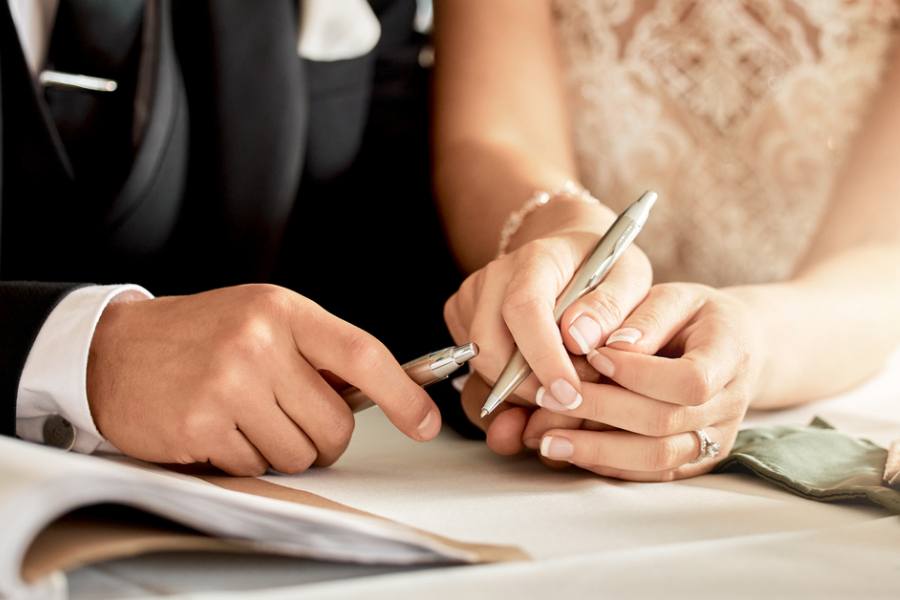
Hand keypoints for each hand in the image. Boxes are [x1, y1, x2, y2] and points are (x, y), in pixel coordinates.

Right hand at [87, 284, 440, 475]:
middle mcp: (259, 343)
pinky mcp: (201, 424)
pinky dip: (242, 458)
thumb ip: (317, 351)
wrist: (116, 350)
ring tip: (246, 416)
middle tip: (290, 418)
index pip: (361, 353)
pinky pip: (255, 467)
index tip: (426, 423)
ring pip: (298, 454)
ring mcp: (228, 384)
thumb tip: (383, 393)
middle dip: (323, 438)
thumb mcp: (263, 318)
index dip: (402, 394)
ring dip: (280, 449)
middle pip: (334, 425)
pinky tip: (216, 427)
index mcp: (283, 311)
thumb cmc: (203, 335)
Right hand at [444, 200, 651, 447]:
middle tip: (573, 398)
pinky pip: (476, 368)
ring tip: (562, 384)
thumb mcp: (631, 279)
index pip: (525, 310)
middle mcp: (496, 275)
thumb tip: (582, 340)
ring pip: (482, 366)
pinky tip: (540, 374)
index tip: (570, 393)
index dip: (544, 358)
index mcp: (538, 258)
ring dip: (521, 391)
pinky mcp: (462, 316)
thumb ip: (613, 308)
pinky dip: (508, 386)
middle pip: (491, 348)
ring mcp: (473, 296)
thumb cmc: (604, 266)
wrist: (571, 252)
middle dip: (530, 388)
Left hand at [519, 283, 765, 479]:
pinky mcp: (695, 460)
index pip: (689, 380)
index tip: (593, 356)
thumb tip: (608, 347)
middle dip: (600, 410)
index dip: (638, 373)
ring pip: (656, 457)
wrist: (734, 345)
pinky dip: (607, 464)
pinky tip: (569, 451)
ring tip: (546, 439)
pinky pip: (651, 473)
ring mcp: (716, 438)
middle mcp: (730, 405)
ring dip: (597, 450)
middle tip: (547, 398)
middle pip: (664, 422)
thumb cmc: (694, 315)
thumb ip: (645, 318)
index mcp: (731, 354)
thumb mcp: (675, 297)